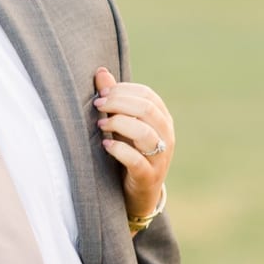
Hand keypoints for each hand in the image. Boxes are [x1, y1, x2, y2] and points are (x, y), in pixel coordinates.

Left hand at [93, 68, 172, 219]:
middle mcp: (165, 136)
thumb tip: (101, 71)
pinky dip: (120, 150)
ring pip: (145, 133)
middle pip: (147, 110)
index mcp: (162, 119)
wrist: (138, 192)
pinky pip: (137, 160)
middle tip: (97, 104)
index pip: (147, 95)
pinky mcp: (148, 176)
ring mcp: (160, 157)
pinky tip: (106, 145)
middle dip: (118, 102)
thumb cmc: (129, 150)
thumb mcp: (122, 123)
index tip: (100, 91)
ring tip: (100, 125)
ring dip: (119, 124)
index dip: (123, 89)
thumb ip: (114, 99)